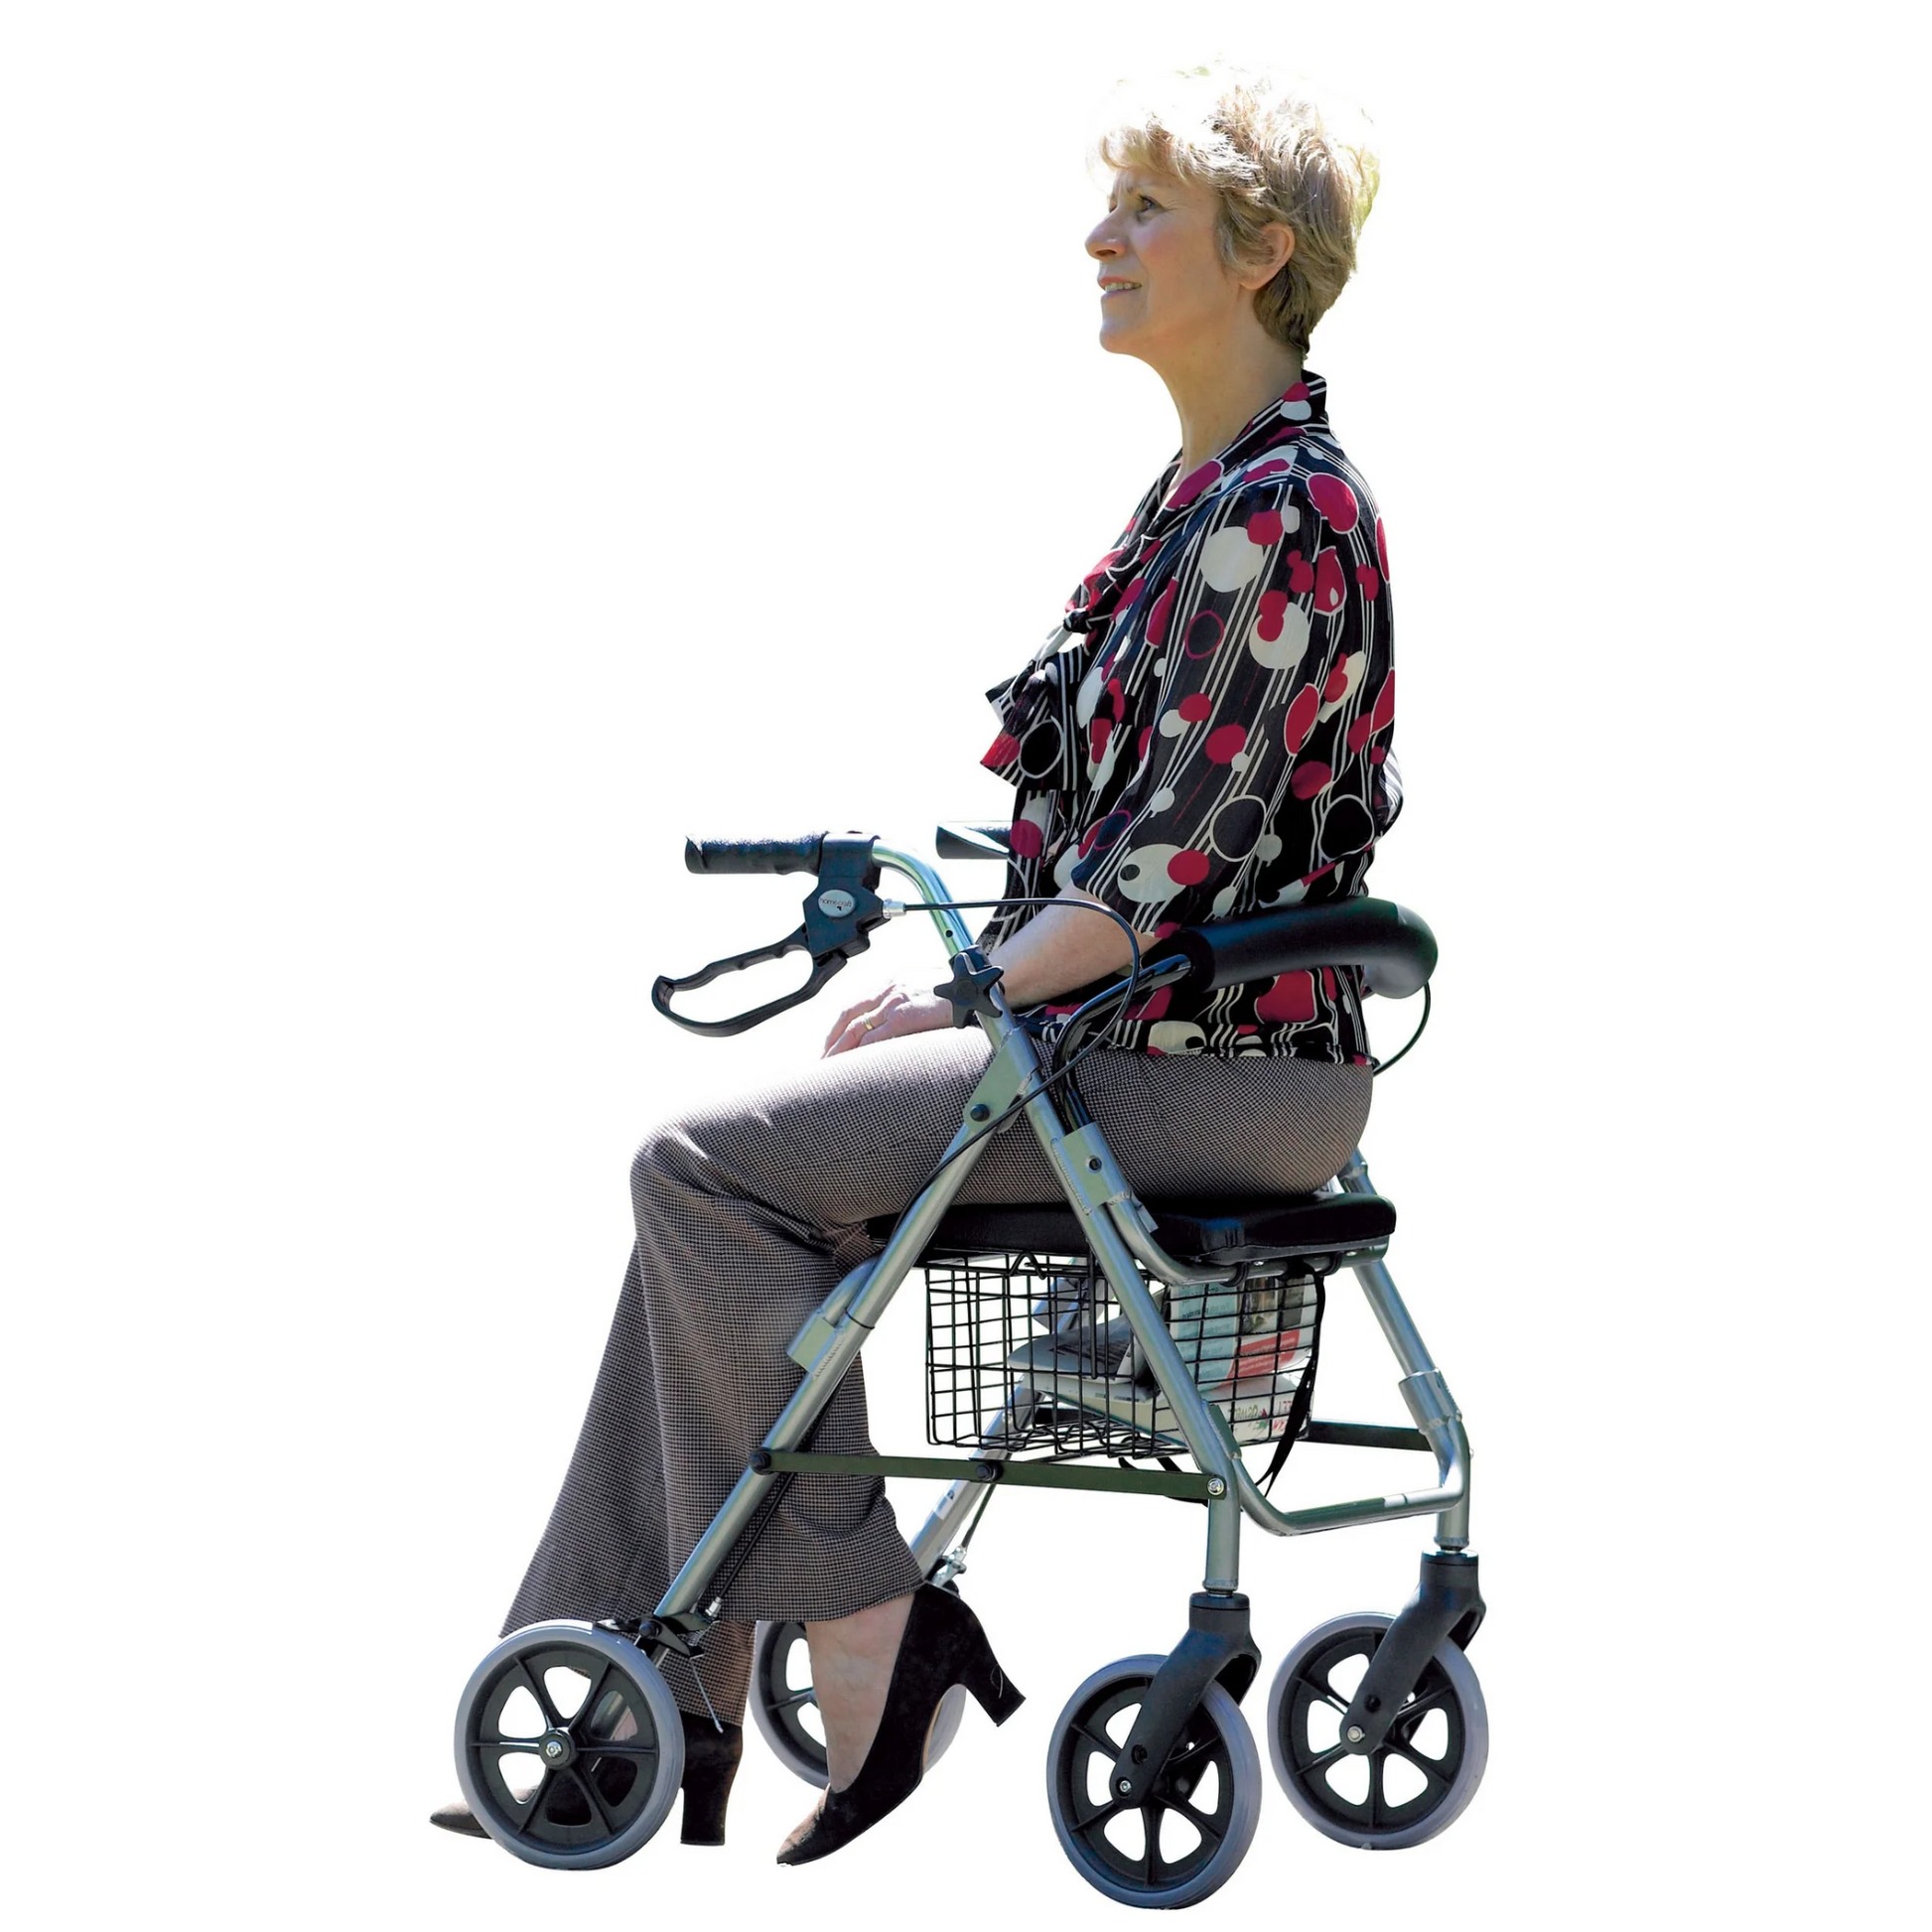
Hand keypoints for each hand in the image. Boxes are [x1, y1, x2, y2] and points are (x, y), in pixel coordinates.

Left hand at [821, 980, 955, 1056]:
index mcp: (893, 983)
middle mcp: (889, 990)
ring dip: (840, 1051)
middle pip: (848, 1018)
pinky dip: (859, 1054)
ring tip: (831, 1069)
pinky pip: (874, 1039)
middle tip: (822, 1062)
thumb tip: (904, 1023)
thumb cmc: (960, 991)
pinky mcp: (905, 1017)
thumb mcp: (928, 988)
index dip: (838, 1028)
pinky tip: (853, 1067)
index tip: (831, 1045)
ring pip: (855, 1029)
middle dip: (832, 1042)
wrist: (977, 984)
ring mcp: (895, 1003)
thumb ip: (910, 1002)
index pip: (855, 1007)